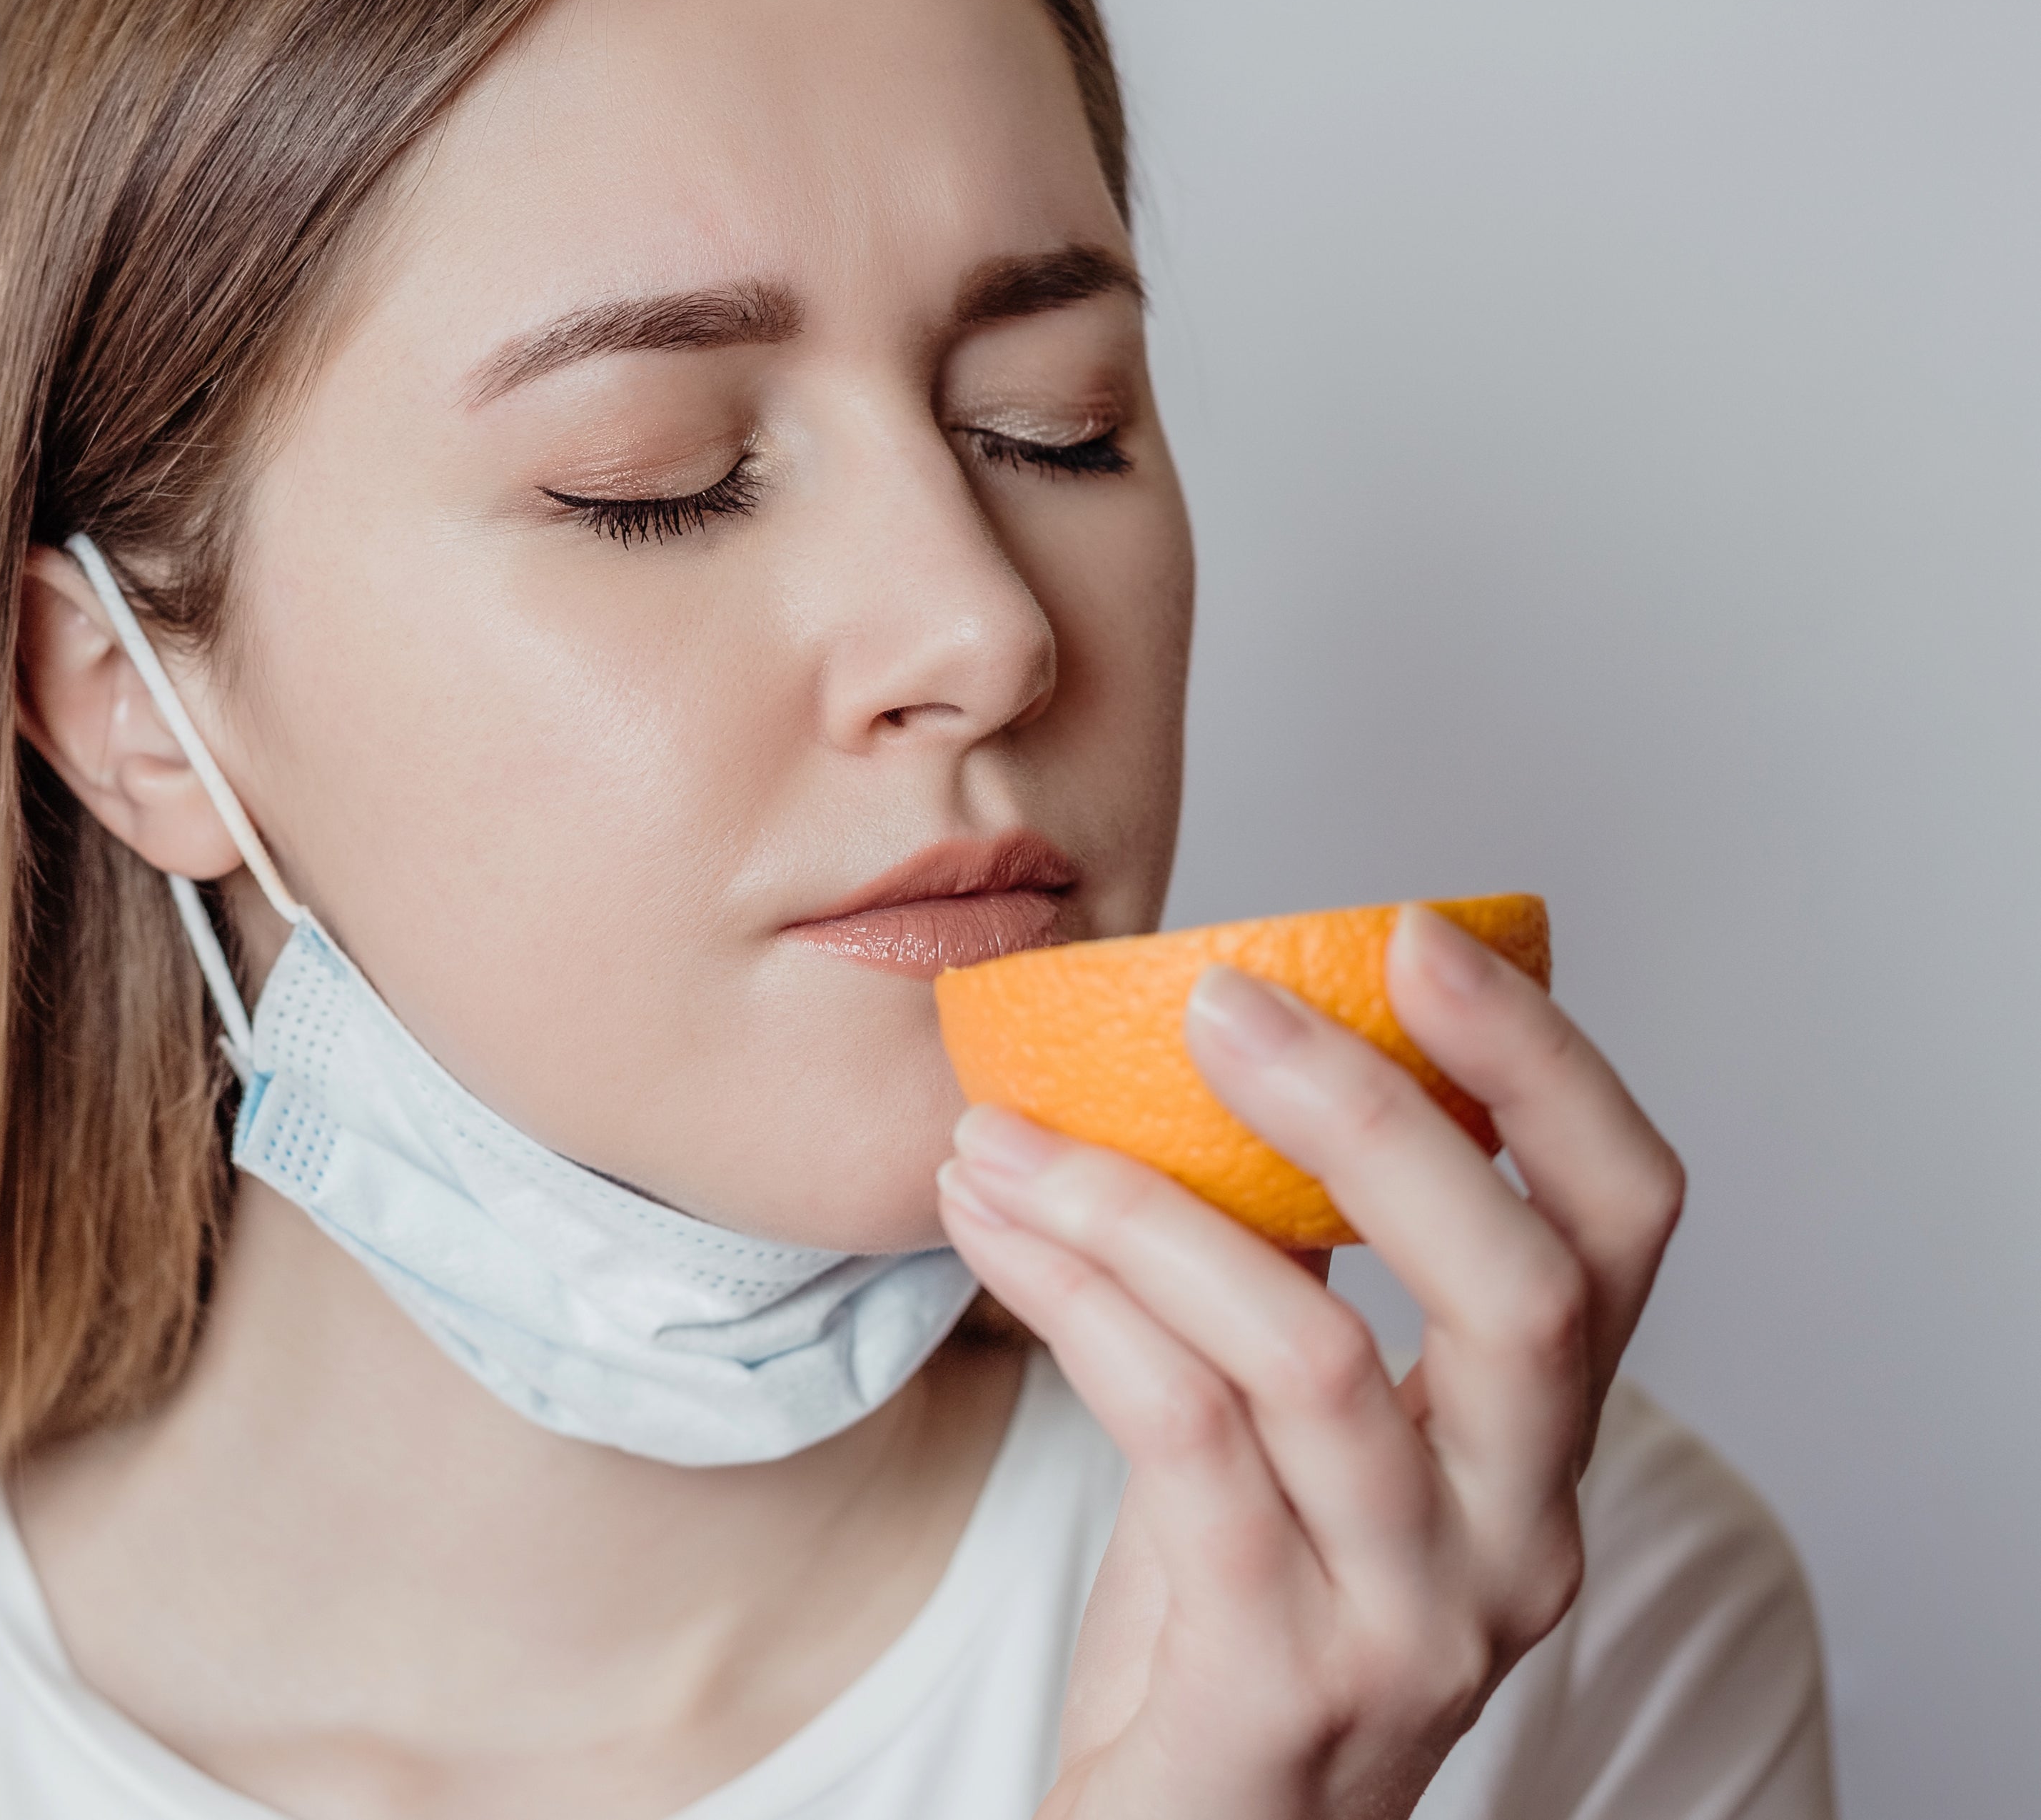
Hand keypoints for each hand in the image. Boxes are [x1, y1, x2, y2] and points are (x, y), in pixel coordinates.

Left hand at [935, 904, 1683, 1819]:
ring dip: (1138, 1204)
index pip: (1624, 1227)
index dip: (1546, 1071)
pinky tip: (992, 1223)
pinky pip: (1180, 1436)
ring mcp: (1415, 1620)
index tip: (1424, 938)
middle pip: (1517, 1289)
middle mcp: (1517, 1536)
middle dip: (1369, 1111)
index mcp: (1537, 1446)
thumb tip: (1235, 1046)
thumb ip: (1302, 1273)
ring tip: (1002, 1127)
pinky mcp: (1281, 1677)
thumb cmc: (1231, 1607)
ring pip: (1309, 1353)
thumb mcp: (1297, 1431)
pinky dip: (1078, 1298)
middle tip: (1217, 997)